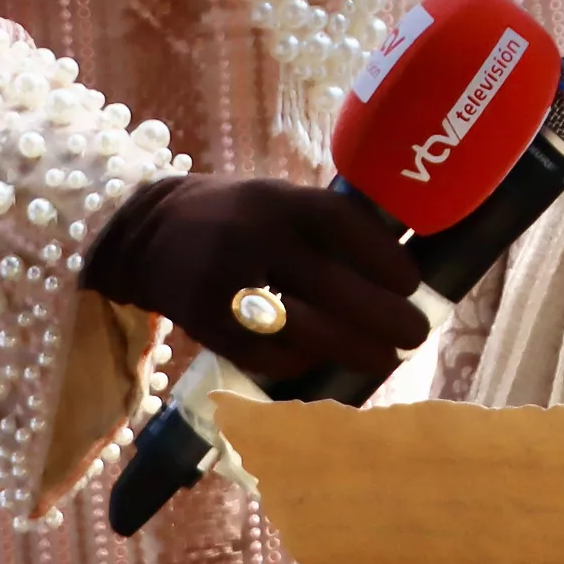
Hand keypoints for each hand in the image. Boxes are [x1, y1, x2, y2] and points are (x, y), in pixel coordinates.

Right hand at [75, 172, 428, 384]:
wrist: (146, 236)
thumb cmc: (237, 219)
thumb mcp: (277, 199)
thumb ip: (327, 226)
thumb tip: (401, 265)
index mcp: (278, 201)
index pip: (341, 225)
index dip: (383, 257)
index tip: (412, 283)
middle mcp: (252, 237)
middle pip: (330, 285)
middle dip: (383, 316)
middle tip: (416, 332)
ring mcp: (225, 284)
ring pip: (302, 327)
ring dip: (353, 349)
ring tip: (386, 359)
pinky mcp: (206, 324)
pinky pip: (265, 355)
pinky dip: (301, 363)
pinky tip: (324, 362)